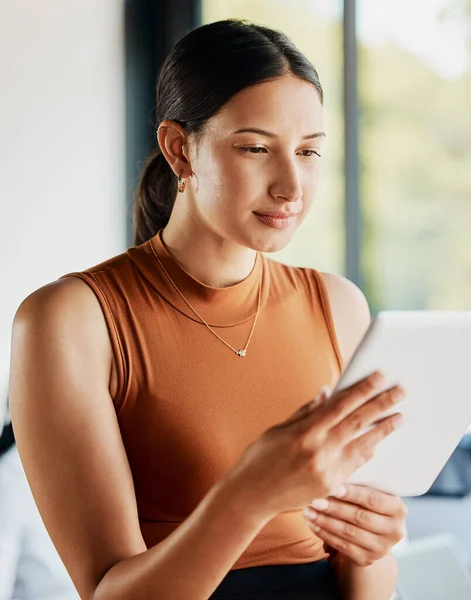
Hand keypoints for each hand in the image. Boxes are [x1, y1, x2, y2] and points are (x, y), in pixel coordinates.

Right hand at [222, 371, 404, 522]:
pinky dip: (368, 452)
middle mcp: (319, 450)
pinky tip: (378, 442)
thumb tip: (327, 393)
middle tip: (401, 391)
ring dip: (383, 429)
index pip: (341, 404)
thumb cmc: (260, 458)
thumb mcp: (279, 429)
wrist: (252, 495)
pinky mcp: (330, 486)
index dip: (363, 389)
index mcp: (305, 431)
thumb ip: (306, 412)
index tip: (379, 377)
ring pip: (363, 445)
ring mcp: (327, 470)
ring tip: (400, 417)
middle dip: (381, 404)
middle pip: (357, 422)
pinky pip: (355, 465)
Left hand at [303, 484, 406, 566]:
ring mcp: (381, 548)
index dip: (353, 494)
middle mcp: (394, 531)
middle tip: (314, 499)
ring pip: (348, 532)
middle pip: (359, 517)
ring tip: (308, 511)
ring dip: (325, 521)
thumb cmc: (367, 504)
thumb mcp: (372, 493)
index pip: (373, 499)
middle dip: (334, 508)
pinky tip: (312, 524)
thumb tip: (333, 473)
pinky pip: (342, 546)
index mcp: (398, 509)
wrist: (373, 534)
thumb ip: (360, 485)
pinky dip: (324, 533)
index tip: (333, 487)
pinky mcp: (367, 560)